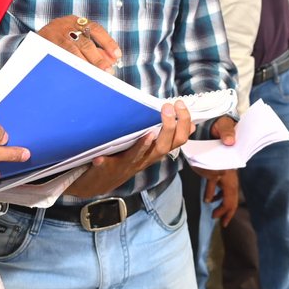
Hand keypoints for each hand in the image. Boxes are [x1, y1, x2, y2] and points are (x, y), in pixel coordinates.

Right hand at [39, 14, 120, 71]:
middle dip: (98, 58)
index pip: (96, 29)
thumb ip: (95, 48)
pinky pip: (59, 58)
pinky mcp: (44, 46)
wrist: (32, 40)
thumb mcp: (77, 37)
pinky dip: (69, 67)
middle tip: (108, 70)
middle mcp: (65, 26)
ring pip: (72, 52)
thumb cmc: (62, 40)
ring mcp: (53, 35)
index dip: (108, 42)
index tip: (117, 55)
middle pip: (85, 43)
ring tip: (95, 76)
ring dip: (85, 65)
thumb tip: (112, 60)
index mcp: (76, 21)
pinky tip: (77, 75)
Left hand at [63, 101, 194, 199]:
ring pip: (139, 157)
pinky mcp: (106, 170)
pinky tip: (99, 158)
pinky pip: (106, 167)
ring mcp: (126, 166)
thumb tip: (189, 124)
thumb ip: (165, 137)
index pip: (178, 140)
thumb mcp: (148, 150)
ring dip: (143, 146)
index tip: (180, 104)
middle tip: (168, 108)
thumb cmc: (124, 161)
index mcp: (154, 152)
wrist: (99, 184)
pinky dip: (104, 162)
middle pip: (163, 148)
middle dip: (169, 128)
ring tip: (148, 133)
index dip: (183, 123)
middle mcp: (144, 160)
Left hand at [196, 116, 239, 223]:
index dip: (228, 207)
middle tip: (219, 222)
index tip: (222, 220)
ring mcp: (224, 169)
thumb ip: (228, 133)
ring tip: (214, 213)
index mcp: (230, 166)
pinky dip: (213, 191)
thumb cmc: (224, 123)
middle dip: (225, 210)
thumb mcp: (226, 126)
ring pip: (224, 191)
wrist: (222, 120)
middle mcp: (229, 170)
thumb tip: (230, 142)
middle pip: (230, 196)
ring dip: (220, 202)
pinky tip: (209, 198)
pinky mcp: (217, 165)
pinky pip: (216, 184)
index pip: (231, 192)